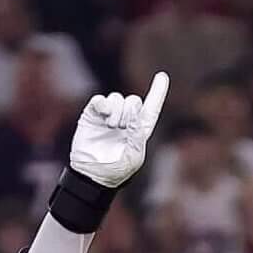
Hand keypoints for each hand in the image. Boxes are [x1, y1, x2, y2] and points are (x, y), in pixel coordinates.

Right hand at [68, 72, 168, 187]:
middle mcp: (125, 121)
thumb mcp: (133, 158)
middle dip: (130, 111)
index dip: (157, 93)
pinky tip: (104, 115)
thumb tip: (134, 114)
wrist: (90, 175)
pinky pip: (100, 100)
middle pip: (133, 100)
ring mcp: (108, 117)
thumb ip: (137, 136)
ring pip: (117, 98)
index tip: (162, 76)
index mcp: (138, 131)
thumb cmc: (114, 171)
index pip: (151, 109)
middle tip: (121, 127)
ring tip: (111, 126)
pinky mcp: (92, 115)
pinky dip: (103, 104)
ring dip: (116, 111)